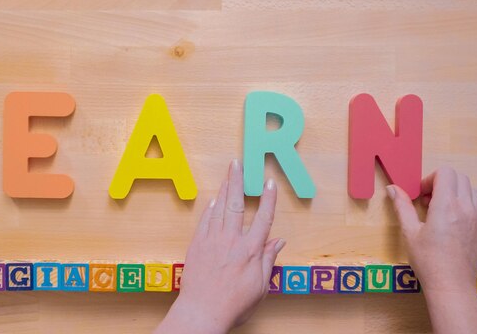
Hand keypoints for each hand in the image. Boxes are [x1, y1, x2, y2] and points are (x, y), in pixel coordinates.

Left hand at [155, 159, 284, 333]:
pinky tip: (213, 200)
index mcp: (251, 251)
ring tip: (228, 174)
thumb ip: (269, 261)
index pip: (263, 218)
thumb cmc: (233, 304)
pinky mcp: (197, 245)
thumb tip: (279, 242)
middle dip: (238, 181)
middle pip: (236, 204)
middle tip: (237, 164)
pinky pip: (205, 221)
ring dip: (224, 189)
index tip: (269, 183)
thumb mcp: (260, 287)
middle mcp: (232, 241)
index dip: (268, 199)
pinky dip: (210, 209)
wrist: (202, 312)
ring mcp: (212, 241)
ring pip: (219, 208)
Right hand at [387, 167, 476, 333]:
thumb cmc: (428, 261)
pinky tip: (451, 221)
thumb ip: (402, 206)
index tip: (421, 194)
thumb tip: (392, 189)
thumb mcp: (410, 232)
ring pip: (470, 189)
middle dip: (441, 182)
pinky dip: (464, 203)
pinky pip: (476, 204)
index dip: (429, 179)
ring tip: (440, 209)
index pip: (445, 173)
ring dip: (454, 191)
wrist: (452, 285)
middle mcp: (466, 208)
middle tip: (428, 200)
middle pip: (459, 177)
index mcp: (447, 206)